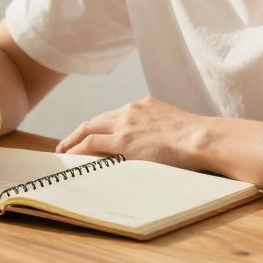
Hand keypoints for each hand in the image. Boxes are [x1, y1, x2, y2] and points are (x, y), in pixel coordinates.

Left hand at [55, 96, 206, 170]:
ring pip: (89, 129)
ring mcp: (125, 125)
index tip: (90, 134)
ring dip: (72, 141)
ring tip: (63, 152)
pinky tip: (70, 157)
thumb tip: (158, 143)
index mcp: (143, 105)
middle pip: (96, 120)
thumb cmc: (195, 138)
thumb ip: (159, 129)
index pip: (113, 115)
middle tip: (67, 144)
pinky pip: (91, 144)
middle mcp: (130, 111)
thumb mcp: (173, 124)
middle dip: (79, 132)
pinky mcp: (123, 141)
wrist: (200, 138)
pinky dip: (77, 149)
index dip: (99, 126)